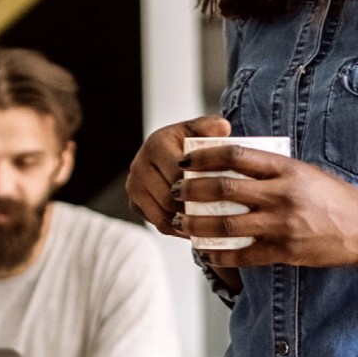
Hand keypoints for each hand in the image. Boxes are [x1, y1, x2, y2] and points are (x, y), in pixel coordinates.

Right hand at [127, 115, 230, 236]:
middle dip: (193, 208)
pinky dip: (178, 229)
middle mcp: (139, 165)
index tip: (220, 196)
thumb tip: (224, 128)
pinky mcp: (134, 204)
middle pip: (169, 198)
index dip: (199, 187)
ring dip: (185, 223)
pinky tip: (197, 229)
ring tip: (209, 226)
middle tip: (217, 218)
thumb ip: (213, 127)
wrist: (171, 152)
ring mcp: (133, 186)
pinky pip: (158, 223)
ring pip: (163, 215)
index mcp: (155, 144)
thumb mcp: (201, 130)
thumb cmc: (191, 143)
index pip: (178, 173)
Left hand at [174, 143, 357, 268]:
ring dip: (198, 226)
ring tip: (181, 224)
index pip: (236, 156)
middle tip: (176, 193)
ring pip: (227, 224)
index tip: (186, 161)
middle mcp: (282, 194)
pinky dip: (221, 255)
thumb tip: (237, 164)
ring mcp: (282, 224)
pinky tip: (206, 252)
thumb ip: (275, 169)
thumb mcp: (307, 172)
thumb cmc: (336, 198)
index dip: (205, 157)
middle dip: (192, 191)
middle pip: (224, 188)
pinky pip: (244, 255)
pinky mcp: (285, 251)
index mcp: (287, 169)